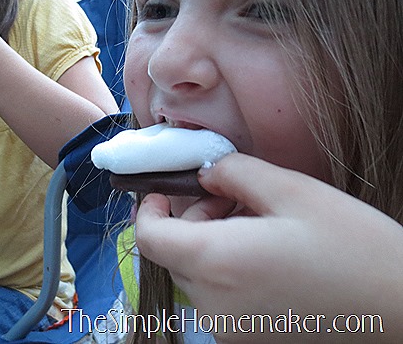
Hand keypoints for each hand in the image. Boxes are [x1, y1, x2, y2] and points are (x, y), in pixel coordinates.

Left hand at [135, 153, 402, 342]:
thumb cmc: (354, 250)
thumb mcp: (293, 192)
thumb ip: (235, 174)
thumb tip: (205, 172)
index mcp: (216, 262)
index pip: (149, 237)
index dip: (146, 210)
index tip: (160, 190)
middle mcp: (214, 304)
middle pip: (174, 254)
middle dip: (190, 220)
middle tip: (229, 199)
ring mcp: (230, 330)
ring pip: (197, 276)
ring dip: (210, 245)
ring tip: (257, 227)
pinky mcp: (249, 341)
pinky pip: (219, 300)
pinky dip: (227, 273)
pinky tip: (267, 258)